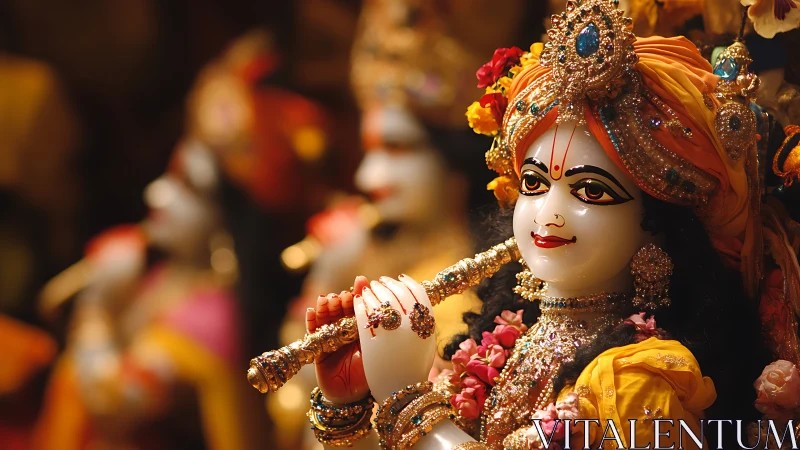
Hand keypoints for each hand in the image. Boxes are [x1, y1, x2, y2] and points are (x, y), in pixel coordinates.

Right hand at [307, 276, 369, 403]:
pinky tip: (312, 311)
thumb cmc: (371, 375)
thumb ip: (377, 331)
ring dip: (325, 307)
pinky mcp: (317, 347)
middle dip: (341, 299)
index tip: (361, 281)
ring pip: (326, 317)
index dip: (359, 293)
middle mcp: (345, 331)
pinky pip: (312, 332)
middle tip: (343, 295)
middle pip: (341, 309)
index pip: (360, 306)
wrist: (353, 397)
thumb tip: (387, 306)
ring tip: (326, 300)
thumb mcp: (377, 351)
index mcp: (362, 329)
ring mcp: (330, 338)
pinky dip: (311, 321)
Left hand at [354, 275, 436, 401]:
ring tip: (367, 290)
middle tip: (379, 282)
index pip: (417, 294)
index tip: (399, 279)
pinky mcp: (372, 343)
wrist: (401, 394)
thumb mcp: (425, 344)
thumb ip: (422, 322)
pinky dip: (360, 306)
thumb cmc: (414, 368)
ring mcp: (391, 335)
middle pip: (396, 294)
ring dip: (372, 292)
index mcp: (426, 326)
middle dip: (386, 285)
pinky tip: (357, 303)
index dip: (406, 283)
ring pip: (379, 302)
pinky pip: (364, 316)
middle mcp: (411, 328)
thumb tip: (417, 300)